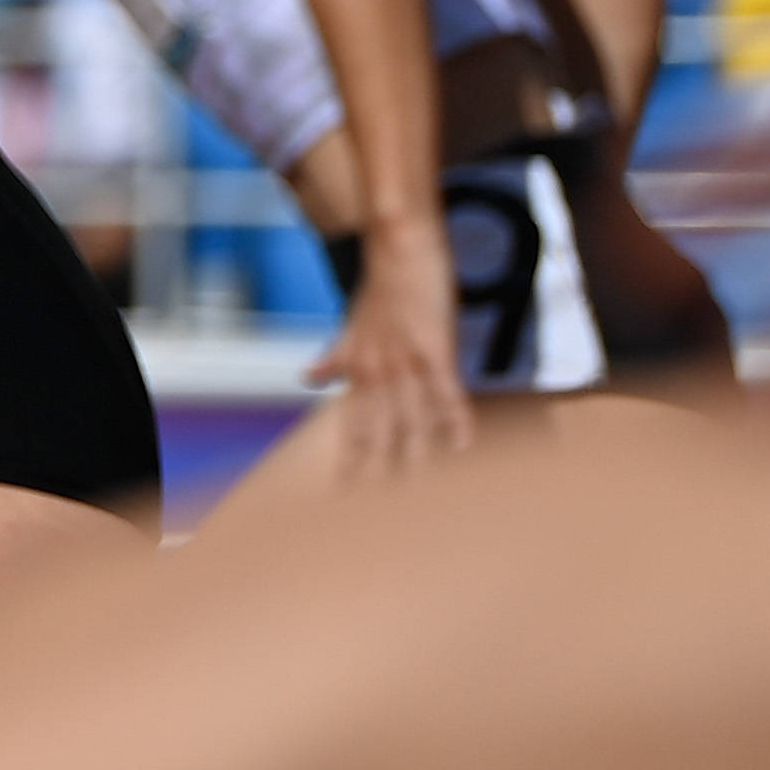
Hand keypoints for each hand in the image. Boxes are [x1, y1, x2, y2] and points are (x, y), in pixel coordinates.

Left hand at [306, 219, 478, 480]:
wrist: (397, 247)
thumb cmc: (379, 289)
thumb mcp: (348, 327)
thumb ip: (332, 358)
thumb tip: (307, 379)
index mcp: (358, 371)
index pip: (353, 429)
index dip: (350, 466)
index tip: (342, 502)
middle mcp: (377, 373)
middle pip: (378, 436)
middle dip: (378, 479)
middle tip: (376, 522)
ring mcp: (406, 363)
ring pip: (411, 423)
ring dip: (416, 462)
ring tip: (421, 503)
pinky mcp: (436, 349)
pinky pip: (445, 392)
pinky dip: (454, 420)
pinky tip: (463, 450)